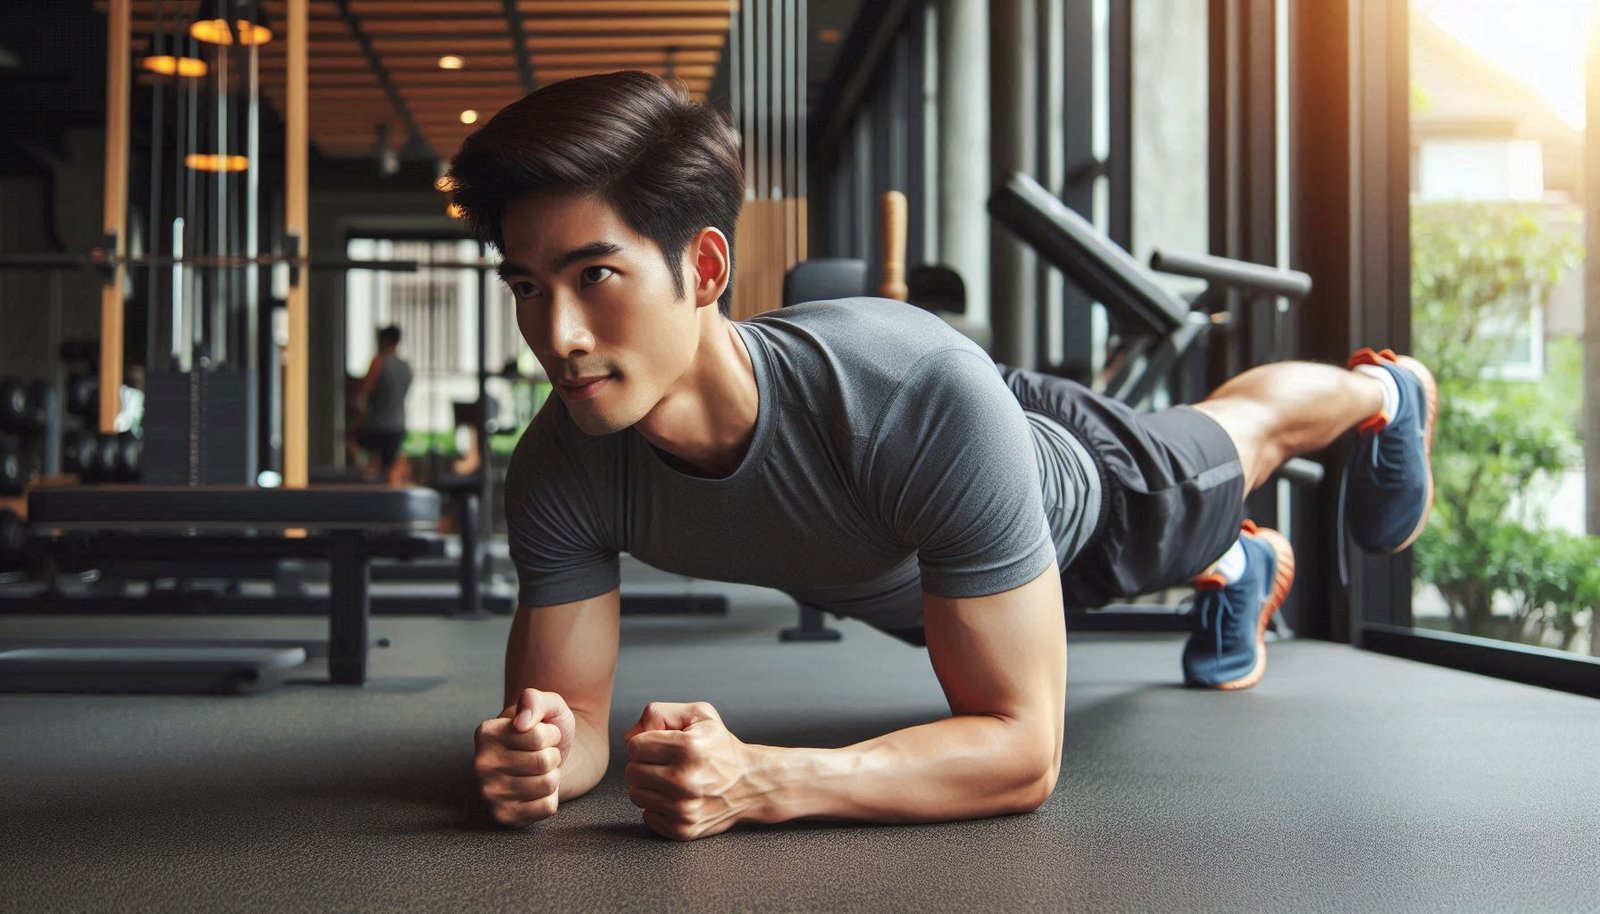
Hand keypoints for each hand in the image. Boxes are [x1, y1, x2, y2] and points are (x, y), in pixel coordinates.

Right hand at [474, 688, 576, 826]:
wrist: (549, 757)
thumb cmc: (546, 729)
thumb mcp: (547, 705)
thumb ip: (535, 700)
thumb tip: (522, 722)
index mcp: (486, 733)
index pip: (538, 736)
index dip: (551, 734)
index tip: (541, 734)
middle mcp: (480, 764)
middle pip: (544, 761)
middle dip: (553, 755)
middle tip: (542, 754)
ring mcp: (490, 793)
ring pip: (548, 784)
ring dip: (554, 775)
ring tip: (540, 770)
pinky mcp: (504, 816)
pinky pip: (547, 808)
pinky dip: (552, 797)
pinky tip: (537, 790)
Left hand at [624, 701, 762, 840]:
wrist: (750, 782)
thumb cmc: (719, 744)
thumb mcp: (698, 714)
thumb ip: (658, 713)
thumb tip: (629, 737)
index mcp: (687, 748)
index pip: (634, 746)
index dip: (646, 742)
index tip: (663, 744)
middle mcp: (685, 781)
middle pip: (631, 771)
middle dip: (645, 764)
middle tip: (667, 762)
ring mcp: (684, 809)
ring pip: (636, 794)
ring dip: (649, 786)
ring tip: (672, 779)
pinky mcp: (683, 830)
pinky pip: (647, 816)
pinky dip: (658, 807)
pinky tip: (676, 797)